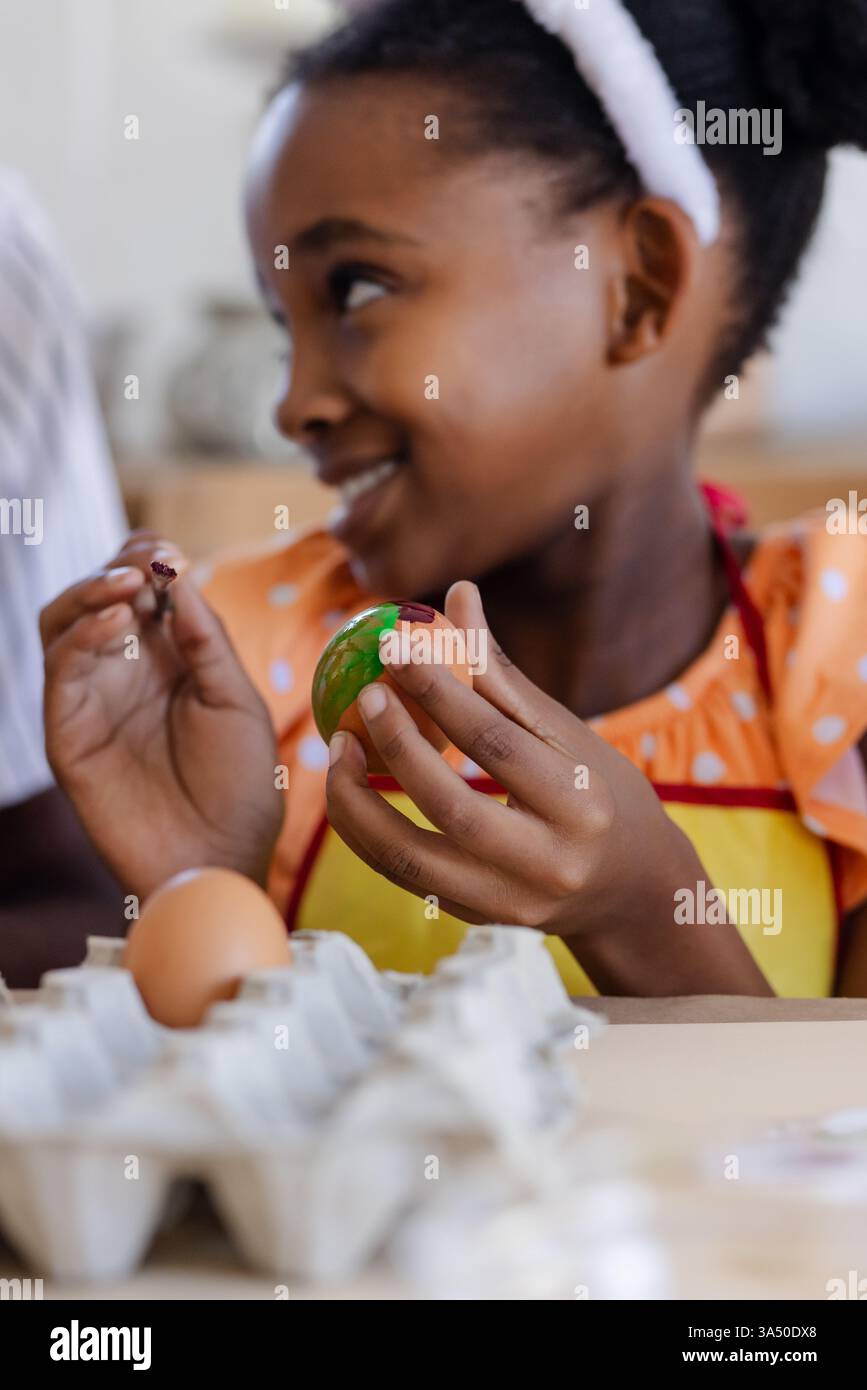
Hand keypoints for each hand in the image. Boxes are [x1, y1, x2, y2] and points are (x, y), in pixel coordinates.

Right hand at [41, 531, 283, 900]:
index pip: (140, 591)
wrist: (224, 859)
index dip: (147, 561)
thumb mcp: (237, 699)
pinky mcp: (68, 734)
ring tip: (128, 584)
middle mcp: (124, 675)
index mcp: (168, 661)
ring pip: (62, 625)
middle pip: (94, 598)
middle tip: (147, 561)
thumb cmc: (242, 787)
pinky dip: (82, 637)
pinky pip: (60, 672)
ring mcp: (92, 702)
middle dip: (117, 568)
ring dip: (89, 592)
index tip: (168, 552)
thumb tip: (175, 570)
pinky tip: (118, 624)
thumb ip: (206, 638)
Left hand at [326, 582, 770, 994]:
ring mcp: (511, 903)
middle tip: (364, 697)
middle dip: (399, 747)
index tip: (397, 645)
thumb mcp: (568, 733)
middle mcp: (549, 862)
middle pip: (456, 807)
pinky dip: (367, 834)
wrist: (633, 892)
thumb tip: (456, 593)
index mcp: (581, 802)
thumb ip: (502, 675)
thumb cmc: (599, 792)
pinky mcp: (480, 920)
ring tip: (338, 749)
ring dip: (361, 804)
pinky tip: (347, 791)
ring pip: (414, 860)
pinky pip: (407, 879)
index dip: (443, 691)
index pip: (500, 743)